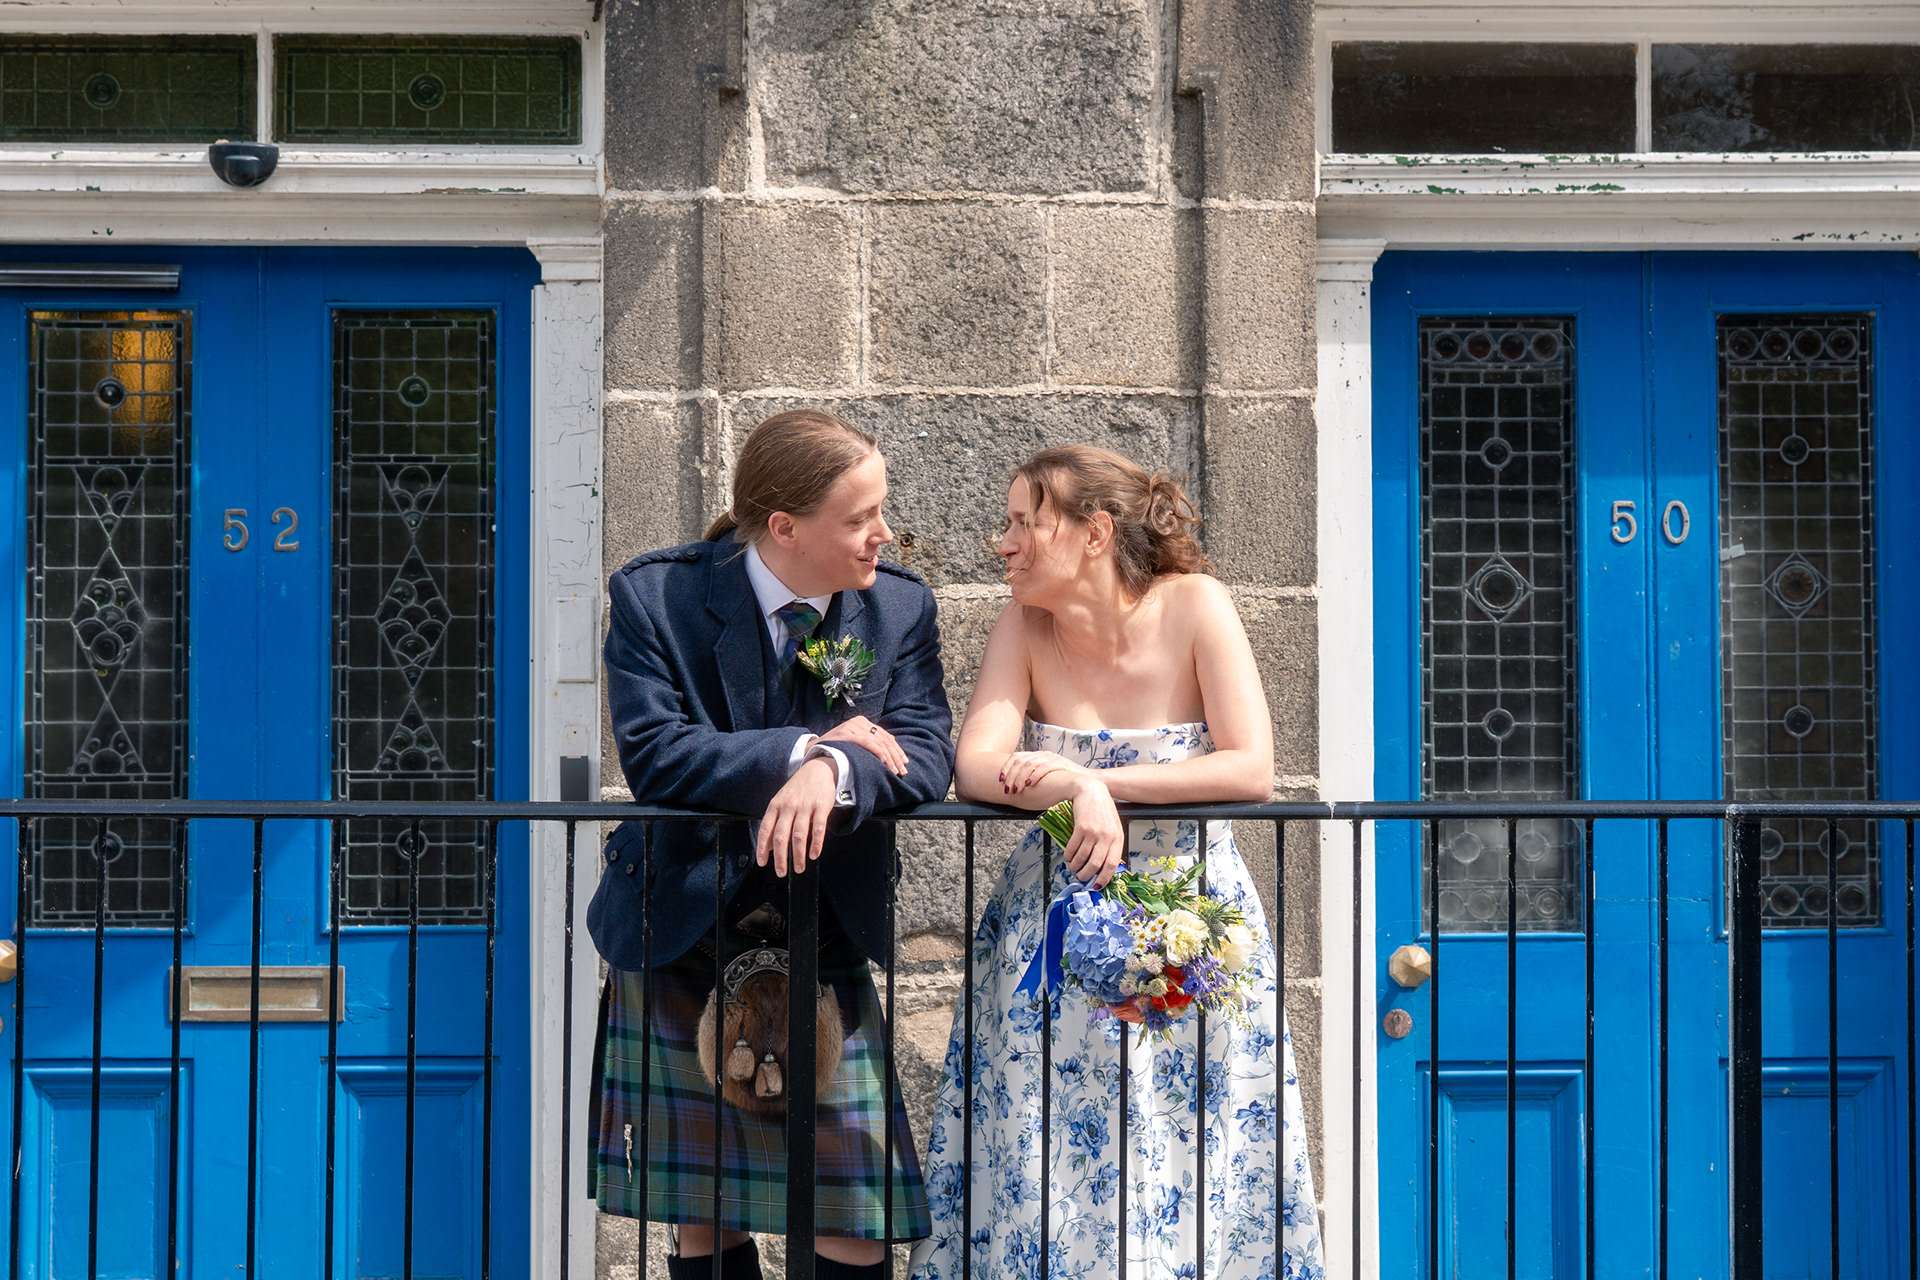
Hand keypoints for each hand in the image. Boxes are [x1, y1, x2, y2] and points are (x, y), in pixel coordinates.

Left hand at [755, 756, 836, 876]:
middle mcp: (788, 806)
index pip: (765, 830)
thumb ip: (774, 823)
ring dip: (798, 855)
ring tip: (799, 868)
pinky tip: (814, 854)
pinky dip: (816, 844)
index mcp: (775, 806)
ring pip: (799, 836)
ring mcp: (805, 806)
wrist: (818, 769)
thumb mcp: (781, 802)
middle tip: (781, 872)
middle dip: (780, 858)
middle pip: (781, 836)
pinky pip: (818, 829)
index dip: (762, 848)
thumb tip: (767, 847)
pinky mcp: (821, 807)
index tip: (762, 863)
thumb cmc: (797, 790)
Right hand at [818, 716, 908, 776]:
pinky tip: (884, 762)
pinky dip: (878, 752)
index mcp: (863, 722)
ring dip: (890, 757)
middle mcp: (859, 722)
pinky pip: (868, 742)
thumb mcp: (855, 744)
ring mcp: (853, 726)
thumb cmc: (836, 750)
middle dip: (896, 755)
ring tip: (895, 770)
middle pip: (884, 738)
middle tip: (902, 770)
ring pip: (878, 741)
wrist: (814, 750)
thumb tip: (889, 756)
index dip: (896, 749)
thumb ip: (869, 745)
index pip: (885, 735)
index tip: (904, 762)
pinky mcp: (847, 733)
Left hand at [998, 750, 1077, 795]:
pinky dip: (1035, 776)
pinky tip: (1030, 785)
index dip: (1006, 768)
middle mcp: (1043, 754)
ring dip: (1020, 778)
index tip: (1000, 780)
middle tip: (1007, 789)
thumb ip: (1031, 778)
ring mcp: (1052, 758)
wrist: (1086, 781)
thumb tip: (1014, 786)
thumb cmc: (1063, 782)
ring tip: (1016, 789)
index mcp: (1037, 756)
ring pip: (1030, 764)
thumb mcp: (1044, 778)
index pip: (1016, 757)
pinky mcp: (1061, 764)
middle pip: (1020, 761)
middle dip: (1011, 775)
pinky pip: (1044, 767)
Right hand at [1060, 778, 1125, 887]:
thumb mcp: (1112, 827)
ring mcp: (1094, 832)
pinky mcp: (1081, 827)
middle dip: (1086, 875)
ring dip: (1076, 866)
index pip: (1112, 864)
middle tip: (1081, 878)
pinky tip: (1069, 856)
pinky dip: (1069, 855)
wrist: (1091, 791)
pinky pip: (1073, 847)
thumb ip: (1110, 844)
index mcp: (1117, 838)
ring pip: (1083, 857)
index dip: (1104, 878)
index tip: (1097, 885)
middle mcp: (1107, 836)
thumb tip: (1103, 866)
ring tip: (1073, 867)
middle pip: (1096, 864)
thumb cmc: (1102, 810)